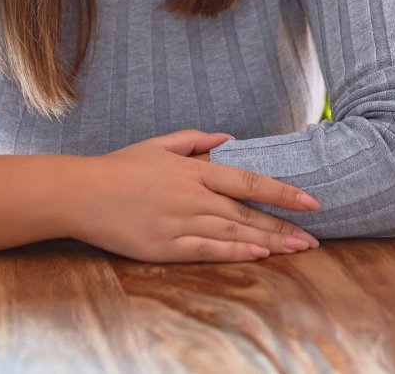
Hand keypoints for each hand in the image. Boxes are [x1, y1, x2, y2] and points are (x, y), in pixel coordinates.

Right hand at [66, 129, 321, 263]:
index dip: (283, 193)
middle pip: (248, 212)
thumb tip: (227, 139)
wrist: (81, 193)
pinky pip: (208, 250)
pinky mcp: (165, 246)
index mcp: (194, 170)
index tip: (310, 202)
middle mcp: (193, 196)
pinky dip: (236, 253)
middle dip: (284, 226)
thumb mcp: (158, 144)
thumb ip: (195, 140)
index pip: (249, 181)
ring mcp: (180, 222)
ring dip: (268, 242)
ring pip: (234, 233)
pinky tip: (258, 256)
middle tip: (314, 238)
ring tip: (297, 250)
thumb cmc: (119, 168)